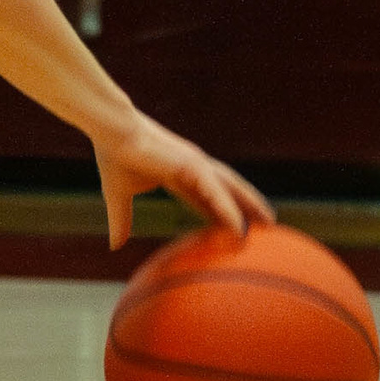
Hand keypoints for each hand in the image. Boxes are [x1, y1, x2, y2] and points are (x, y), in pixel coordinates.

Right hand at [93, 109, 274, 245]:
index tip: (233, 226)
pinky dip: (229, 209)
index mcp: (178, 172)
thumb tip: (114, 246)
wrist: (111, 134)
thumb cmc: (114, 158)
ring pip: (230, 188)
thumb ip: (121, 222)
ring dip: (250, 205)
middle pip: (228, 188)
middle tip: (266, 222)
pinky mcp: (192, 165)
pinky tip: (240, 226)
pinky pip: (216, 192)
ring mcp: (195, 164)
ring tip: (268, 222)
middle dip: (247, 204)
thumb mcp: (118, 198)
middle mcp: (192, 166)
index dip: (220, 210)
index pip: (206, 195)